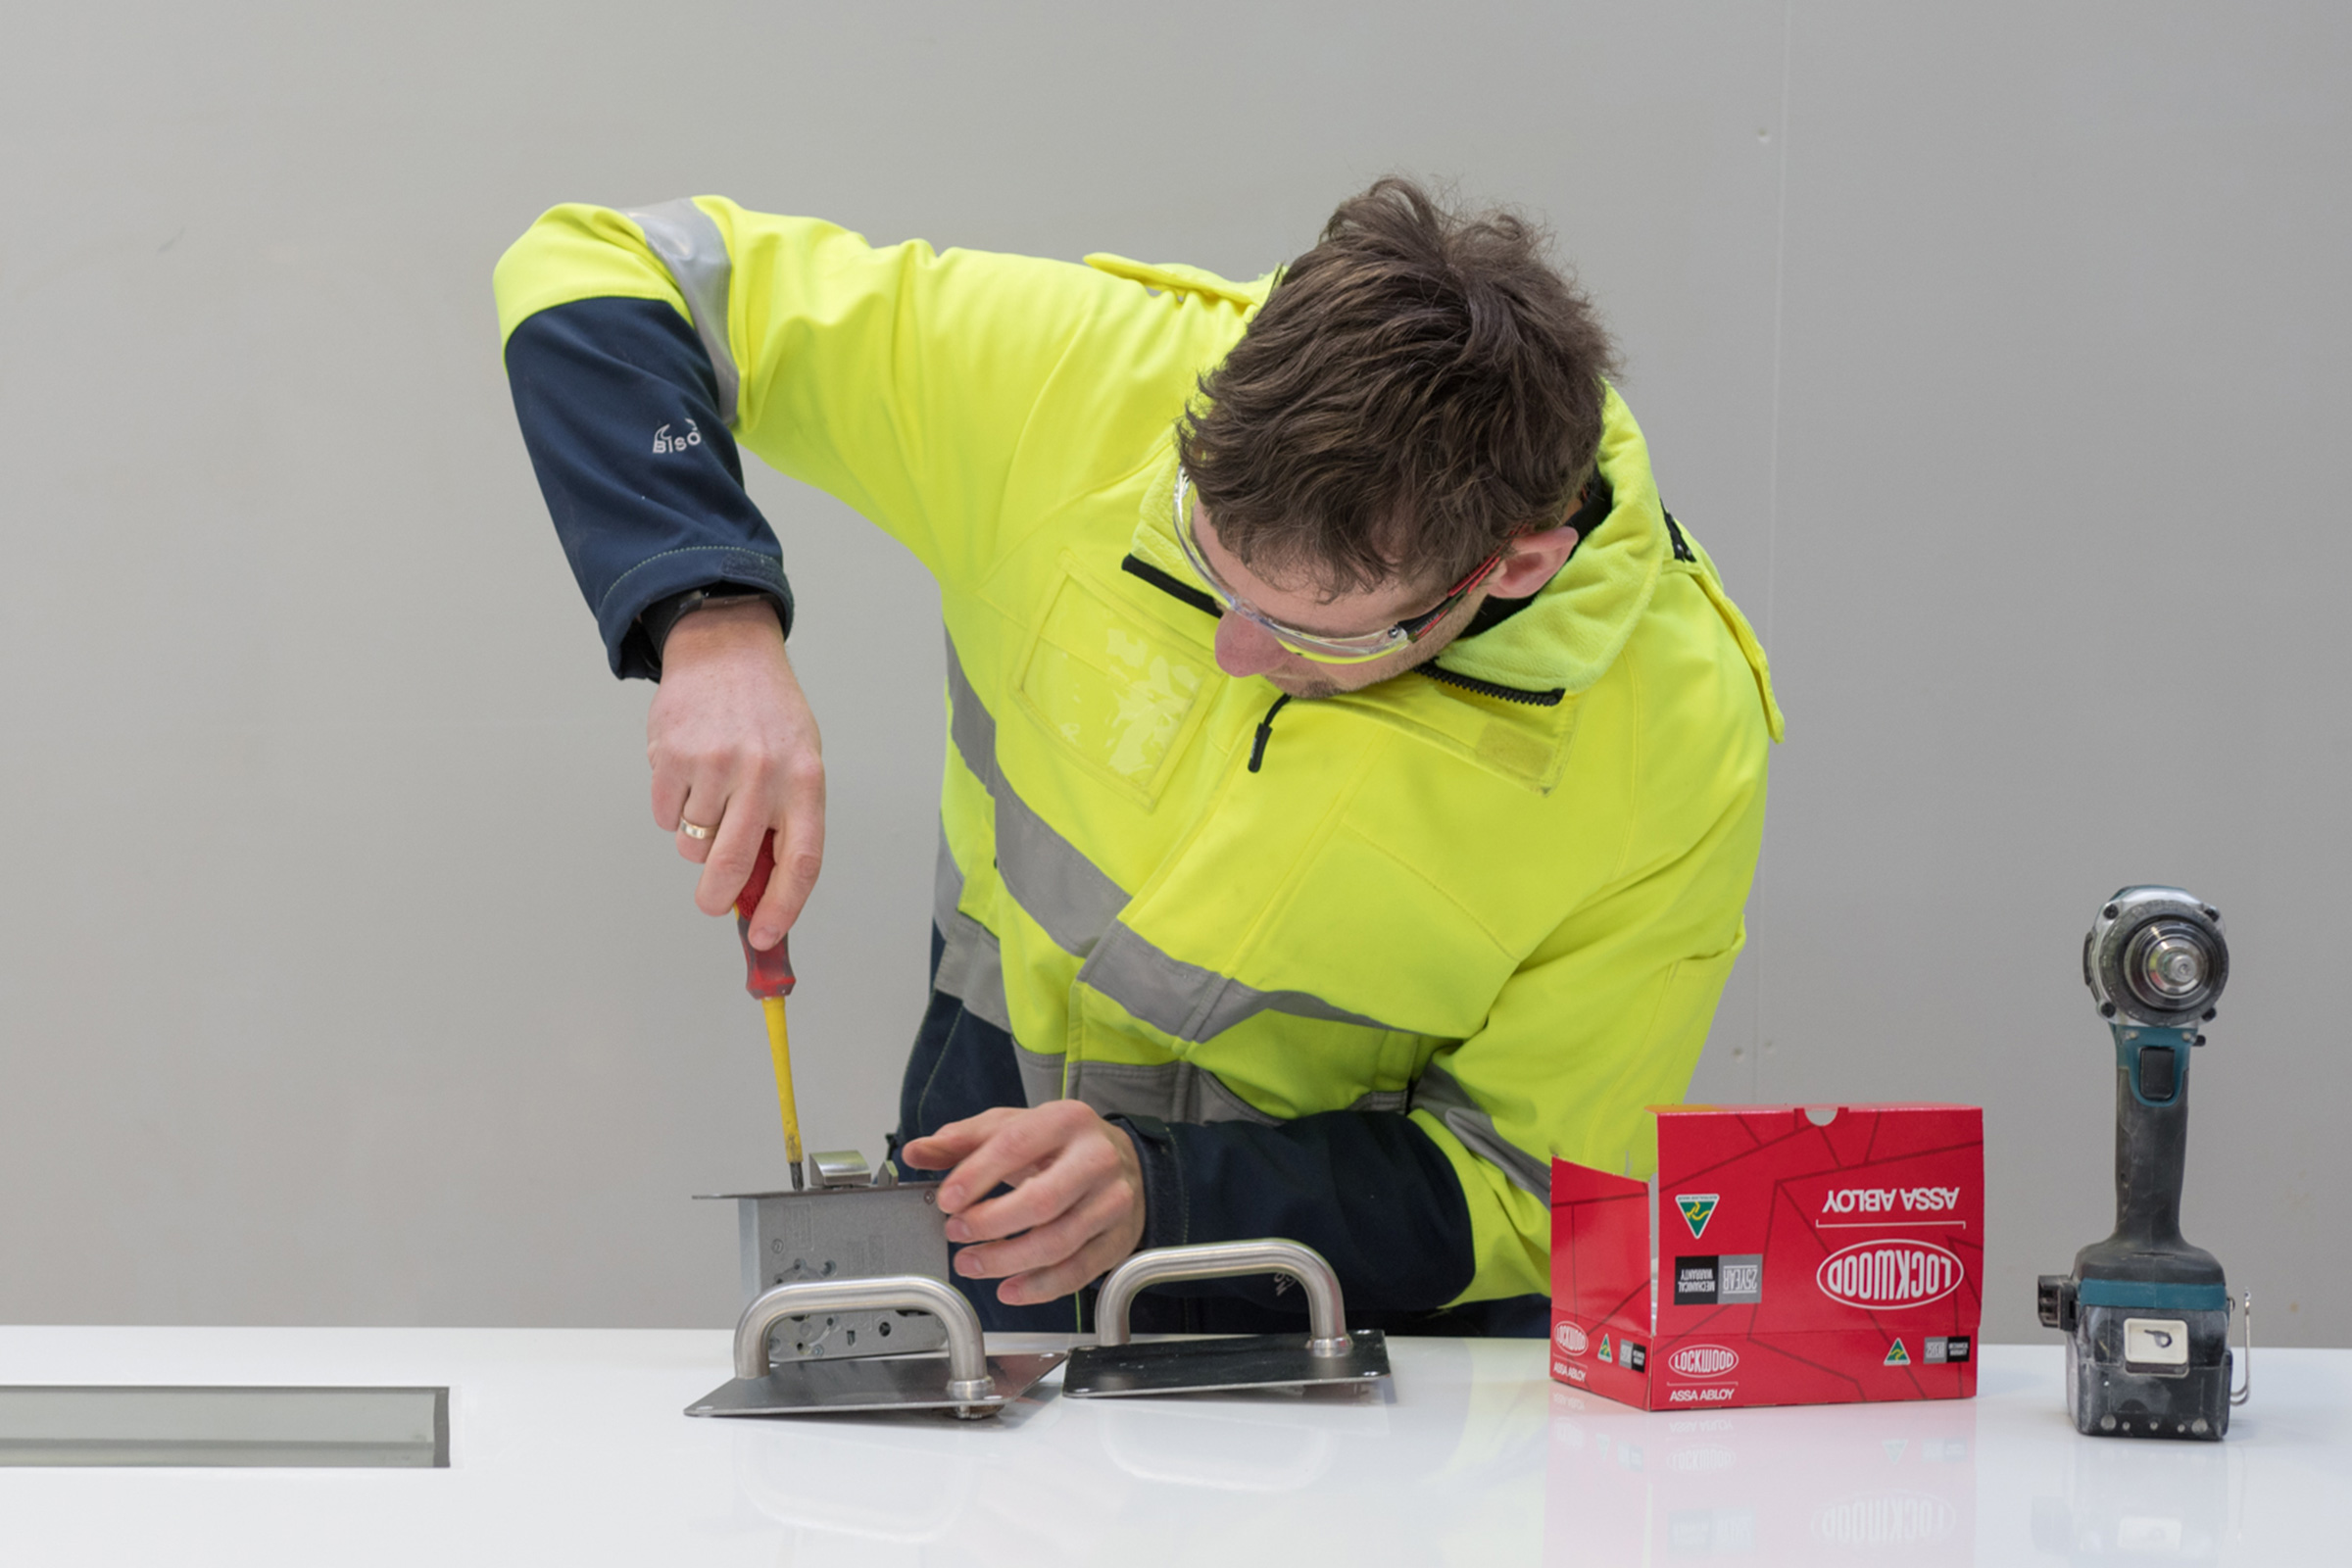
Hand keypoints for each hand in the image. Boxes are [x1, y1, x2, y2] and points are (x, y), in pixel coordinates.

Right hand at [645, 600, 823, 946]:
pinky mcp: (671, 756)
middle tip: (711, 902)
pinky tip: (687, 774)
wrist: (726, 650)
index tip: (765, 936)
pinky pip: (664, 817)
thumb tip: (758, 894)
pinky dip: (672, 810)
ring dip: (696, 837)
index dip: (783, 909)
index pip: (800, 864)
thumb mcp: (798, 761)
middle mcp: (762, 774)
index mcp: (805, 781)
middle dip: (716, 898)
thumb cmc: (769, 716)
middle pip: (732, 867)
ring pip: (693, 844)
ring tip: (710, 793)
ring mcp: (714, 765)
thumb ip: (784, 823)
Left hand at [902, 1102, 1146, 1306]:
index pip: (1016, 1146)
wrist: (1120, 1159)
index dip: (976, 1176)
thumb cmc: (1059, 1144)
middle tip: (957, 1233)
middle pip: (1041, 1201)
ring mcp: (1113, 1201)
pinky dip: (1039, 1287)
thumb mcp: (1011, 1128)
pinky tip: (1010, 1288)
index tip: (947, 1200)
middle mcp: (1097, 1159)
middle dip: (990, 1224)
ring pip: (1058, 1242)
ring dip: (1007, 1260)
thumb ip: (961, 1141)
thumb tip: (916, 1152)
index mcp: (1066, 1120)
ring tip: (972, 1263)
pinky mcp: (1118, 1238)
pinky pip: (1078, 1272)